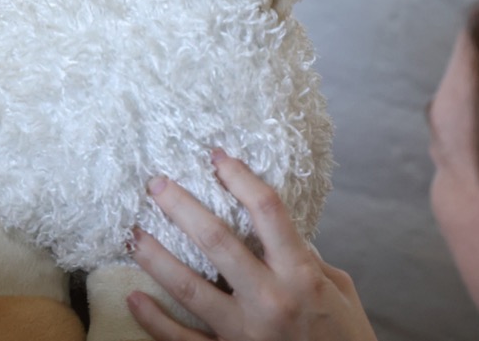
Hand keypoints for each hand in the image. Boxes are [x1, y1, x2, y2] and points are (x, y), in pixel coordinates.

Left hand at [128, 150, 376, 340]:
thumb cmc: (346, 338)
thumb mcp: (339, 290)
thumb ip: (306, 258)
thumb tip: (274, 233)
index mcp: (301, 275)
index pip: (267, 212)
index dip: (240, 178)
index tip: (218, 157)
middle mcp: (270, 300)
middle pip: (216, 241)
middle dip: (181, 207)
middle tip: (156, 184)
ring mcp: (245, 332)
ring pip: (189, 288)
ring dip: (156, 258)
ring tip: (133, 235)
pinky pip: (182, 340)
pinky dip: (154, 320)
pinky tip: (133, 298)